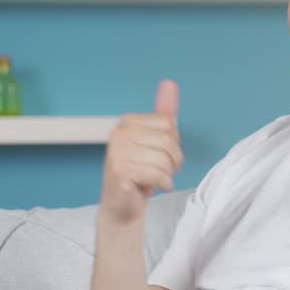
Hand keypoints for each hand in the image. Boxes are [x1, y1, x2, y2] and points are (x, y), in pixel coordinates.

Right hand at [99, 80, 183, 225]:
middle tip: (163, 170)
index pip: (168, 124)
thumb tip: (170, 83)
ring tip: (157, 178)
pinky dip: (163, 183)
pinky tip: (154, 187)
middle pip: (167, 140)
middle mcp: (117, 134)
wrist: (122, 206)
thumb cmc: (139, 173)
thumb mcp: (154, 140)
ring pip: (163, 159)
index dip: (173, 142)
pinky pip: (156, 174)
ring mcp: (116, 153)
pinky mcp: (119, 173)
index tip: (162, 154)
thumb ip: (163, 113)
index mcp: (126, 123)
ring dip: (168, 174)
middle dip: (173, 160)